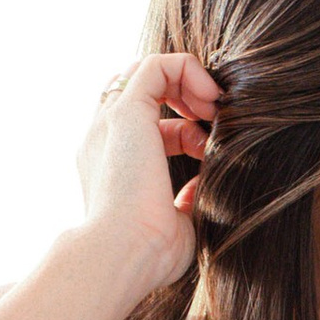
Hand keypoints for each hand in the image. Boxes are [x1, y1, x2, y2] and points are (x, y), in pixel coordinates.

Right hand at [76, 52, 219, 292]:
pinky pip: (159, 64)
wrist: (122, 254)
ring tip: (214, 109)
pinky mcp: (126, 110)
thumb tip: (199, 190)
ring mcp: (111, 121)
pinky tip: (211, 100)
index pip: (145, 124)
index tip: (208, 151)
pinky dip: (190, 71)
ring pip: (148, 70)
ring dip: (189, 81)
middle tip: (213, 122)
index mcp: (110, 164)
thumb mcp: (174, 225)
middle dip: (184, 96)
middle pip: (141, 90)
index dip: (184, 129)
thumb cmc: (149, 254)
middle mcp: (105, 137)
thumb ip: (184, 202)